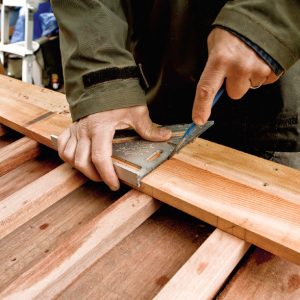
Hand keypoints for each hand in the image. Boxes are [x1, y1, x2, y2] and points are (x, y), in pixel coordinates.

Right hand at [57, 106, 171, 190]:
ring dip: (79, 168)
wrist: (102, 82)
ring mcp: (75, 129)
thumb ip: (148, 128)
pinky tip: (77, 159)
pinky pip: (61, 145)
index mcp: (101, 128)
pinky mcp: (70, 127)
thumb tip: (165, 136)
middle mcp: (84, 130)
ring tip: (94, 171)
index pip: (100, 158)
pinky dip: (66, 155)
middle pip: (81, 162)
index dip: (107, 175)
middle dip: (94, 176)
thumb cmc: (118, 97)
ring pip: (68, 156)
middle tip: (107, 179)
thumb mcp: (136, 112)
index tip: (115, 184)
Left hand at [192, 28, 280, 123]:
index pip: (206, 90)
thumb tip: (210, 88)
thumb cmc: (233, 31)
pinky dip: (261, 74)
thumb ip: (212, 67)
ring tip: (247, 60)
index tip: (199, 120)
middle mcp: (238, 67)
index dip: (201, 107)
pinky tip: (258, 61)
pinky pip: (263, 82)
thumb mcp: (215, 45)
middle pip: (234, 93)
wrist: (260, 17)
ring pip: (249, 87)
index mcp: (219, 60)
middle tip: (235, 68)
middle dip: (234, 85)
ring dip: (247, 78)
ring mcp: (257, 69)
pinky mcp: (272, 70)